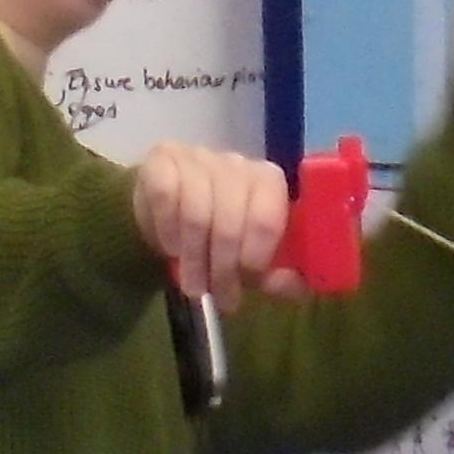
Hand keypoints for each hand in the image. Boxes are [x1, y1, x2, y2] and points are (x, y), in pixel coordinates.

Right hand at [131, 144, 291, 305]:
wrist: (171, 207)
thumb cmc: (221, 234)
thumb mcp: (252, 257)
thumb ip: (277, 274)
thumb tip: (291, 284)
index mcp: (268, 180)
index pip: (266, 219)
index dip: (255, 258)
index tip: (245, 283)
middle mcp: (235, 163)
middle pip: (230, 220)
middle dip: (223, 267)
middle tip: (216, 295)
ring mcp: (197, 157)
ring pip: (196, 212)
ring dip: (194, 257)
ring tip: (193, 285)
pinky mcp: (162, 158)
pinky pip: (165, 196)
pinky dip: (167, 229)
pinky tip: (171, 248)